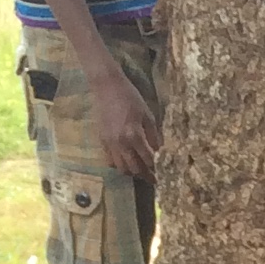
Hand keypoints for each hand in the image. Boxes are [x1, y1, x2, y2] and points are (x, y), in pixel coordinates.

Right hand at [89, 63, 162, 179]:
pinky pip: (110, 160)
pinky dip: (119, 164)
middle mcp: (120, 143)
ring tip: (140, 170)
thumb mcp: (148, 115)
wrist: (107, 86)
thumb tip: (160, 152)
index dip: (156, 169)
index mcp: (134, 135)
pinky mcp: (101, 140)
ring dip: (132, 172)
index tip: (162, 174)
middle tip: (153, 177)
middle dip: (145, 175)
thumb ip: (154, 136)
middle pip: (134, 169)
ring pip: (121, 168)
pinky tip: (126, 161)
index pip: (147, 160)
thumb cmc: (130, 98)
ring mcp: (109, 143)